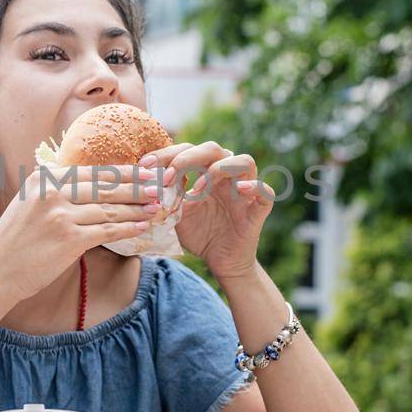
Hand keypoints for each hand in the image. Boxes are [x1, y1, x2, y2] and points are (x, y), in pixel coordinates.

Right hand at [0, 164, 164, 302]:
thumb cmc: (13, 241)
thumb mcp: (28, 204)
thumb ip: (55, 191)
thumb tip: (89, 186)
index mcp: (44, 179)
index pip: (92, 172)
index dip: (122, 172)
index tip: (142, 172)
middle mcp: (53, 192)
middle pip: (105, 186)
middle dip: (136, 186)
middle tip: (159, 186)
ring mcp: (61, 216)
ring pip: (110, 208)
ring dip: (137, 207)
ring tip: (155, 206)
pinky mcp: (69, 240)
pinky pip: (107, 230)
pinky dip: (128, 228)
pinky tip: (142, 226)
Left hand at [144, 141, 273, 281]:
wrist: (220, 262)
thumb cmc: (200, 234)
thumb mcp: (176, 214)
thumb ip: (166, 198)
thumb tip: (147, 181)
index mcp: (205, 173)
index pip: (188, 149)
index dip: (166, 154)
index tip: (145, 166)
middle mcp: (226, 176)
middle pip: (214, 149)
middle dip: (188, 157)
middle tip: (169, 176)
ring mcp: (244, 191)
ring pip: (244, 161)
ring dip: (218, 170)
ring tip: (197, 190)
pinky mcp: (258, 210)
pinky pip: (265, 192)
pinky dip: (255, 187)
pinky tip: (240, 190)